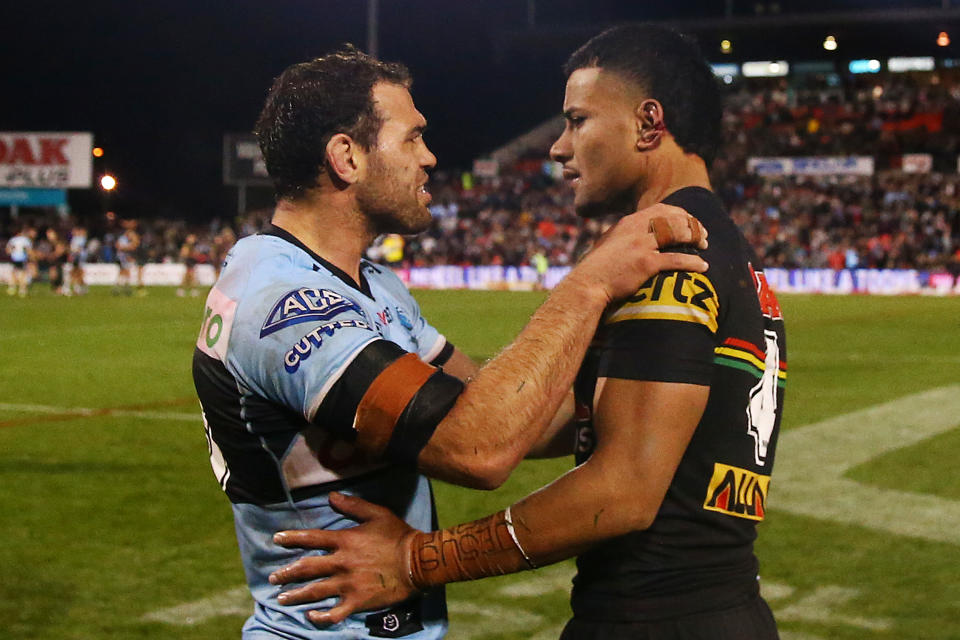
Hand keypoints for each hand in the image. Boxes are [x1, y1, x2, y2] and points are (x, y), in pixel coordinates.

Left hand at [270, 492, 418, 625]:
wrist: (418, 561)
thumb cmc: (398, 535)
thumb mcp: (377, 514)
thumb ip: (352, 505)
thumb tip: (331, 496)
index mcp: (345, 541)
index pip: (312, 538)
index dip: (292, 538)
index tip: (276, 539)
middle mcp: (342, 563)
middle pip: (307, 568)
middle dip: (287, 573)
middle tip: (273, 577)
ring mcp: (349, 584)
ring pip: (315, 591)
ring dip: (296, 595)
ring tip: (281, 598)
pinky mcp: (358, 601)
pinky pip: (334, 613)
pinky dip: (321, 616)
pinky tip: (311, 616)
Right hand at [567, 203, 708, 302]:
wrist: (587, 284)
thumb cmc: (597, 268)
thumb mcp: (609, 243)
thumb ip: (625, 236)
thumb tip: (637, 235)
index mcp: (629, 223)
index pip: (662, 209)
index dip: (680, 214)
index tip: (690, 222)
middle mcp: (637, 230)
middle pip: (673, 219)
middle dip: (692, 224)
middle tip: (703, 235)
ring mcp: (642, 246)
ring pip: (678, 234)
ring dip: (695, 238)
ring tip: (705, 246)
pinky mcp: (646, 264)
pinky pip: (676, 259)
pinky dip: (693, 262)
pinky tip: (703, 266)